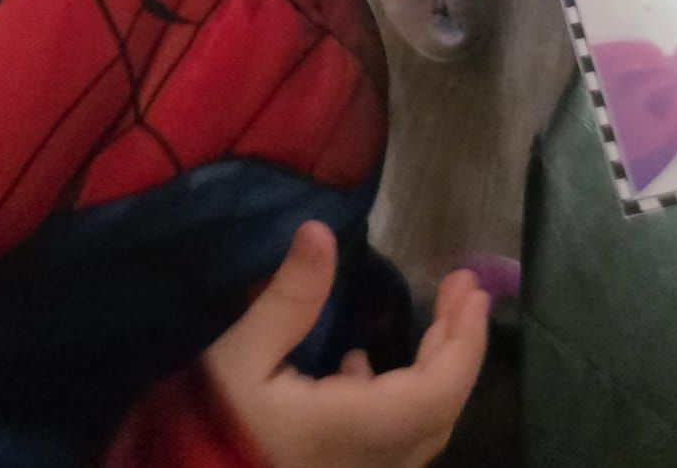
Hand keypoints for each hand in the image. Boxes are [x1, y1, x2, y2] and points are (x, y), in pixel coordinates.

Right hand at [206, 222, 488, 467]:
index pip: (438, 389)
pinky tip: (361, 369)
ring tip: (431, 321)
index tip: (468, 288)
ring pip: (422, 426)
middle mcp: (376, 461)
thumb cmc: (208, 431)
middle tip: (462, 291)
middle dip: (457, 345)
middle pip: (441, 407)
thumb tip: (320, 231)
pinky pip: (394, 440)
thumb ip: (289, 299)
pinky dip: (401, 398)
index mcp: (358, 428)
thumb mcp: (240, 360)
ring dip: (435, 372)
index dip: (463, 340)